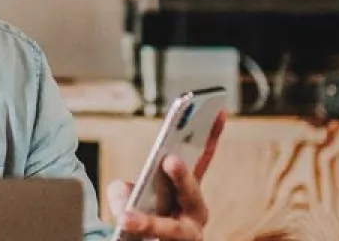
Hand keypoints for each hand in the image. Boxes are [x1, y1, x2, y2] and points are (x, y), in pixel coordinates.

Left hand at [106, 112, 225, 239]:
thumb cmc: (141, 224)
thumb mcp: (130, 201)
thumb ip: (122, 192)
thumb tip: (121, 192)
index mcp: (187, 193)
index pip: (201, 161)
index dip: (210, 137)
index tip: (216, 110)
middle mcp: (194, 213)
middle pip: (191, 194)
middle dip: (183, 177)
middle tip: (170, 160)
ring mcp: (187, 236)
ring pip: (172, 229)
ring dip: (148, 222)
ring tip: (126, 219)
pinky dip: (136, 236)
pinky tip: (121, 227)